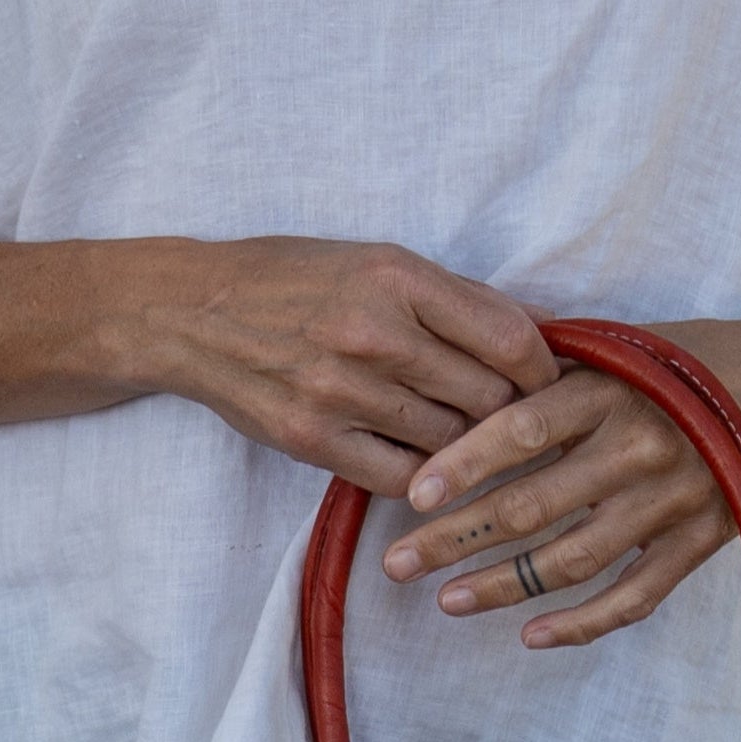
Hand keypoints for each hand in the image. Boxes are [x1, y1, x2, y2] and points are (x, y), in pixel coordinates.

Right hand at [146, 239, 556, 491]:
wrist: (193, 313)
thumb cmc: (294, 281)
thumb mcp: (378, 262)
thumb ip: (461, 298)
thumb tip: (547, 330)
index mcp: (398, 277)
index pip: (509, 338)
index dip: (543, 371)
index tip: (546, 383)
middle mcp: (373, 333)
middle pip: (488, 398)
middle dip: (509, 414)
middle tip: (511, 420)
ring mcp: (340, 390)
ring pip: (450, 443)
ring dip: (465, 447)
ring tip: (462, 439)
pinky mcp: (311, 439)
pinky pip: (402, 479)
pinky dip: (422, 477)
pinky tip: (420, 461)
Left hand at [381, 314, 740, 648]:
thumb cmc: (690, 360)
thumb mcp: (625, 347)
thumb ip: (554, 369)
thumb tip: (458, 379)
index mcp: (615, 389)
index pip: (523, 429)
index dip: (464, 464)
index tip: (412, 495)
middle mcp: (642, 446)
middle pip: (533, 505)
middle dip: (456, 539)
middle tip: (396, 563)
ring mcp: (675, 501)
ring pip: (573, 560)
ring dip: (503, 587)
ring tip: (446, 601)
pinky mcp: (703, 543)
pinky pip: (634, 597)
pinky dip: (580, 623)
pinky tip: (530, 636)